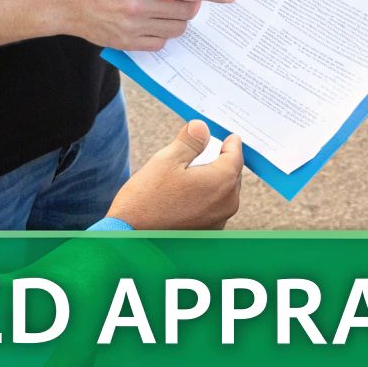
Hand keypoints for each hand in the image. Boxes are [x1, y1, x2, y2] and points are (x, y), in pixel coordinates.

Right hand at [56, 0, 233, 50]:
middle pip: (186, 12)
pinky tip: (150, 26)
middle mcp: (139, 4)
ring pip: (176, 30)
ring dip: (177, 22)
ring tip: (162, 13)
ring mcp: (133, 26)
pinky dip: (162, 36)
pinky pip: (160, 44)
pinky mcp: (128, 43)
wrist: (68, 2)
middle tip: (178, 2)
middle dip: (189, 7)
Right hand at [105, 121, 243, 229]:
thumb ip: (190, 141)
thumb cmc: (147, 200)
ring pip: (223, 192)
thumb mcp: (166, 160)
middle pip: (231, 174)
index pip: (236, 155)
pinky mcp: (209, 233)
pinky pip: (214, 208)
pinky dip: (206, 198)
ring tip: (191, 175)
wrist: (131, 238)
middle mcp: (228, 204)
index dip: (231, 143)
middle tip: (205, 152)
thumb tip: (202, 127)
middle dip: (220, 162)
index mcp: (222, 182)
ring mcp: (219, 221)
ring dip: (213, 181)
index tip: (229, 137)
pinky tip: (186, 196)